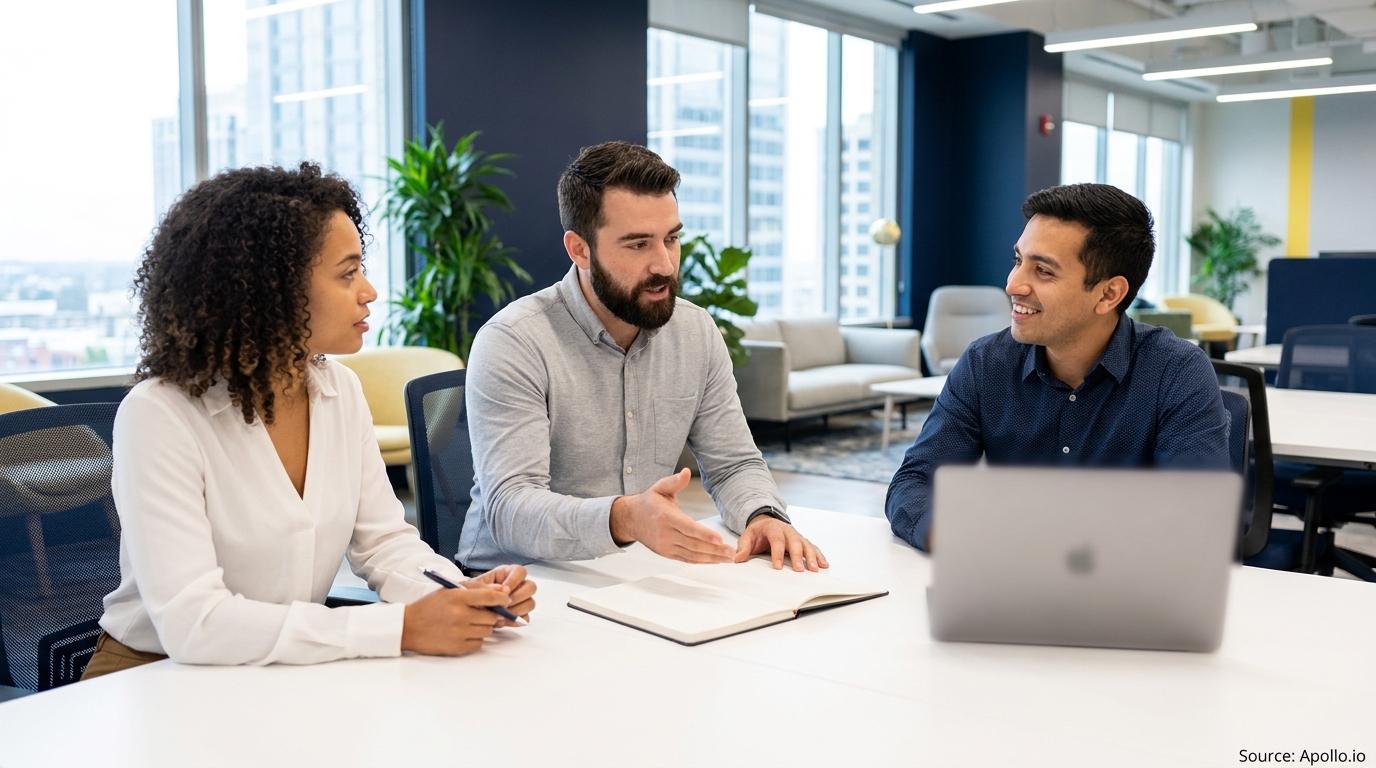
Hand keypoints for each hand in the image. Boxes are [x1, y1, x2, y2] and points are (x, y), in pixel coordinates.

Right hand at [400, 585, 508, 655]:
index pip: (490, 597)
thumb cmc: (429, 607)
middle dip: (493, 615)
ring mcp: (459, 633)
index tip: (506, 600)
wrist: (408, 627)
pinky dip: (476, 639)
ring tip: (471, 623)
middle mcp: (460, 615)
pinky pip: (479, 643)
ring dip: (484, 627)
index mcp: (458, 597)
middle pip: (492, 616)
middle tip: (485, 613)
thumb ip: (475, 588)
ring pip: (488, 630)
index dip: (503, 598)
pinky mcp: (457, 647)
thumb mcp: (449, 590)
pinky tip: (464, 633)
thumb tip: (500, 590)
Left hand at [467, 565, 536, 624]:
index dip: (515, 580)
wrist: (465, 608)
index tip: (505, 591)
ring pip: (530, 603)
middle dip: (519, 597)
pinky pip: (525, 618)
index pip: (520, 571)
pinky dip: (515, 621)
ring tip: (502, 615)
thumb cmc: (470, 593)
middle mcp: (517, 585)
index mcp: (508, 573)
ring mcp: (520, 600)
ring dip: (518, 610)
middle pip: (531, 587)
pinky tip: (503, 622)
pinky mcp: (519, 614)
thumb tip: (503, 591)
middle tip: (505, 604)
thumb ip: (488, 587)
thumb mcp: (475, 587)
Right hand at [608, 468, 733, 563]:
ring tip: (728, 558)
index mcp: (666, 517)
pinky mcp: (667, 553)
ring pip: (692, 555)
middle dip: (714, 549)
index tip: (719, 539)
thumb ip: (675, 481)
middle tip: (731, 552)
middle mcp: (665, 534)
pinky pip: (686, 559)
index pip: (688, 527)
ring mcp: (666, 546)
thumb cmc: (648, 503)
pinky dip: (701, 561)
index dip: (704, 534)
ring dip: (711, 558)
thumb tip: (686, 472)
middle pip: (693, 544)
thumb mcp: (660, 487)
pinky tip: (714, 560)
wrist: (631, 519)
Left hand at [734, 516, 828, 571]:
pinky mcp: (802, 541)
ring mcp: (796, 536)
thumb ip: (743, 547)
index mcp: (773, 528)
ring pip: (806, 545)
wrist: (765, 522)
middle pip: (794, 542)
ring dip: (811, 557)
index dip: (777, 553)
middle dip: (798, 556)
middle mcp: (787, 531)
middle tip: (799, 570)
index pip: (776, 540)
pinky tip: (824, 564)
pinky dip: (819, 556)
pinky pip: (812, 547)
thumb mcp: (747, 537)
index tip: (777, 566)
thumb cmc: (757, 532)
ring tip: (815, 569)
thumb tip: (737, 559)